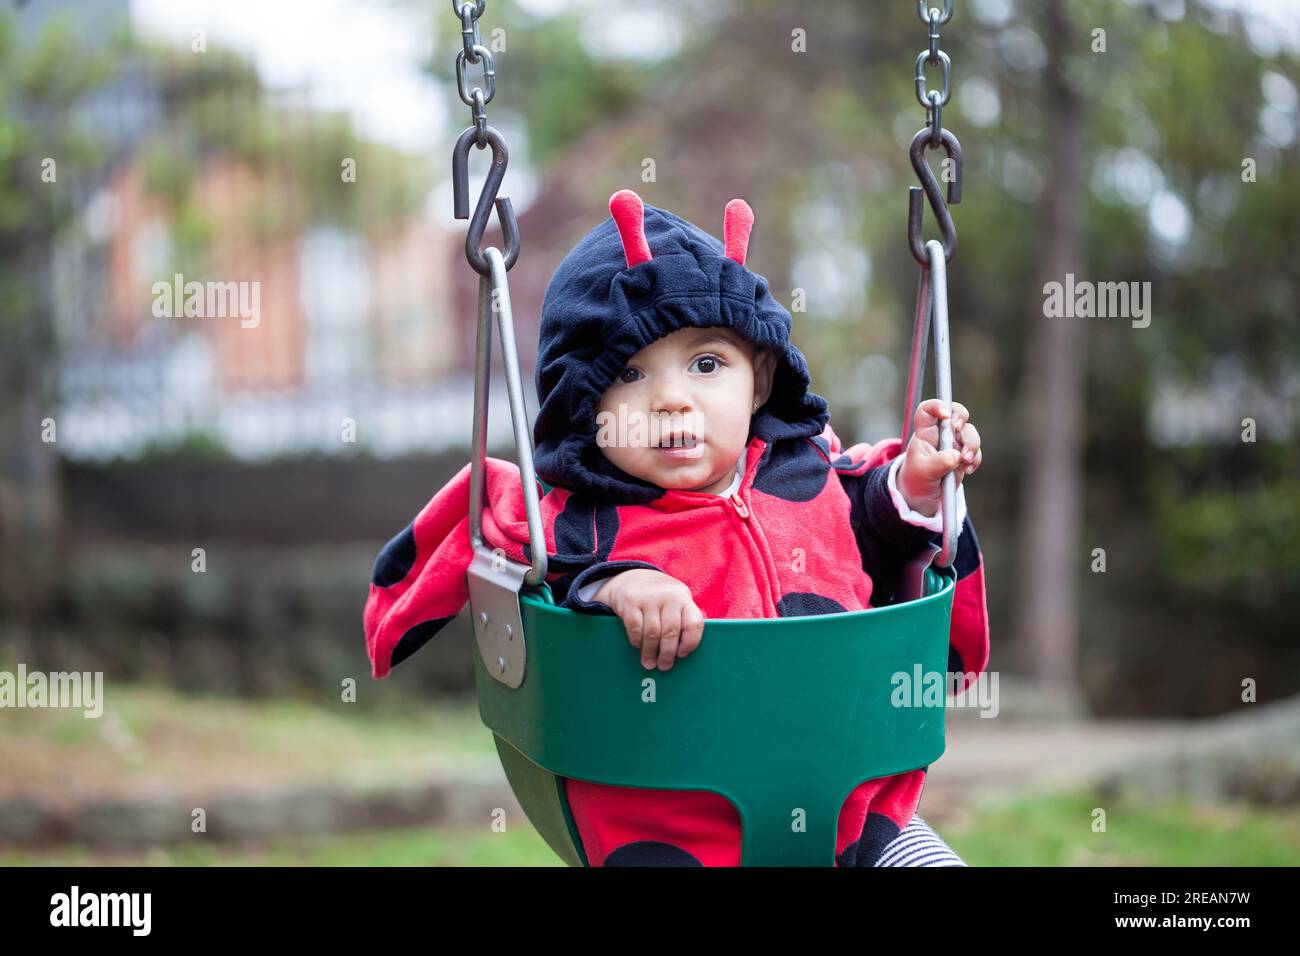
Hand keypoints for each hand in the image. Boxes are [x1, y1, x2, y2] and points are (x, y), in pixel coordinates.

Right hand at [592, 569, 705, 670]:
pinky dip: (637, 641)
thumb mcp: (676, 600)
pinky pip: (635, 628)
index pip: (694, 622)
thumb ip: (685, 617)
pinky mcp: (630, 601)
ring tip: (649, 663)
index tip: (682, 654)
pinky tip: (638, 646)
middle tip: (664, 666)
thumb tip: (691, 645)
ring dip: (650, 652)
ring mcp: (648, 598)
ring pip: (652, 633)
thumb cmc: (659, 597)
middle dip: (667, 653)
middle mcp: (668, 596)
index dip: (690, 642)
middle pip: (671, 631)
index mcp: (684, 598)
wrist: (630, 577)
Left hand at [897, 399, 981, 516]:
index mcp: (924, 433)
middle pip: (956, 413)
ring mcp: (954, 444)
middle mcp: (940, 434)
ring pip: (970, 432)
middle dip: (961, 418)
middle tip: (958, 430)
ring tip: (965, 460)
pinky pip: (976, 451)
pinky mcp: (963, 456)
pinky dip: (976, 459)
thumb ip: (938, 462)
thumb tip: (955, 456)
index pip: (927, 410)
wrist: (923, 497)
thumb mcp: (923, 472)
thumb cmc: (917, 479)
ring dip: (971, 443)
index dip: (937, 406)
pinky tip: (967, 470)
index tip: (945, 416)